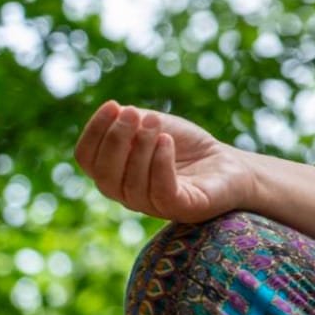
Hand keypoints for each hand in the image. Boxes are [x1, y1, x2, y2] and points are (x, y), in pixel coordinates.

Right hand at [74, 101, 255, 221]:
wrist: (228, 164)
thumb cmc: (186, 145)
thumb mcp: (154, 126)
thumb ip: (131, 122)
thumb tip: (115, 113)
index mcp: (115, 173)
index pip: (87, 159)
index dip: (94, 132)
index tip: (113, 105)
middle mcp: (128, 194)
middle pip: (104, 175)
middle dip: (116, 139)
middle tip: (133, 113)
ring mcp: (153, 206)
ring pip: (132, 183)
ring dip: (141, 146)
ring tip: (155, 122)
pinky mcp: (182, 209)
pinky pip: (162, 191)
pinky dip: (161, 163)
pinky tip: (167, 140)